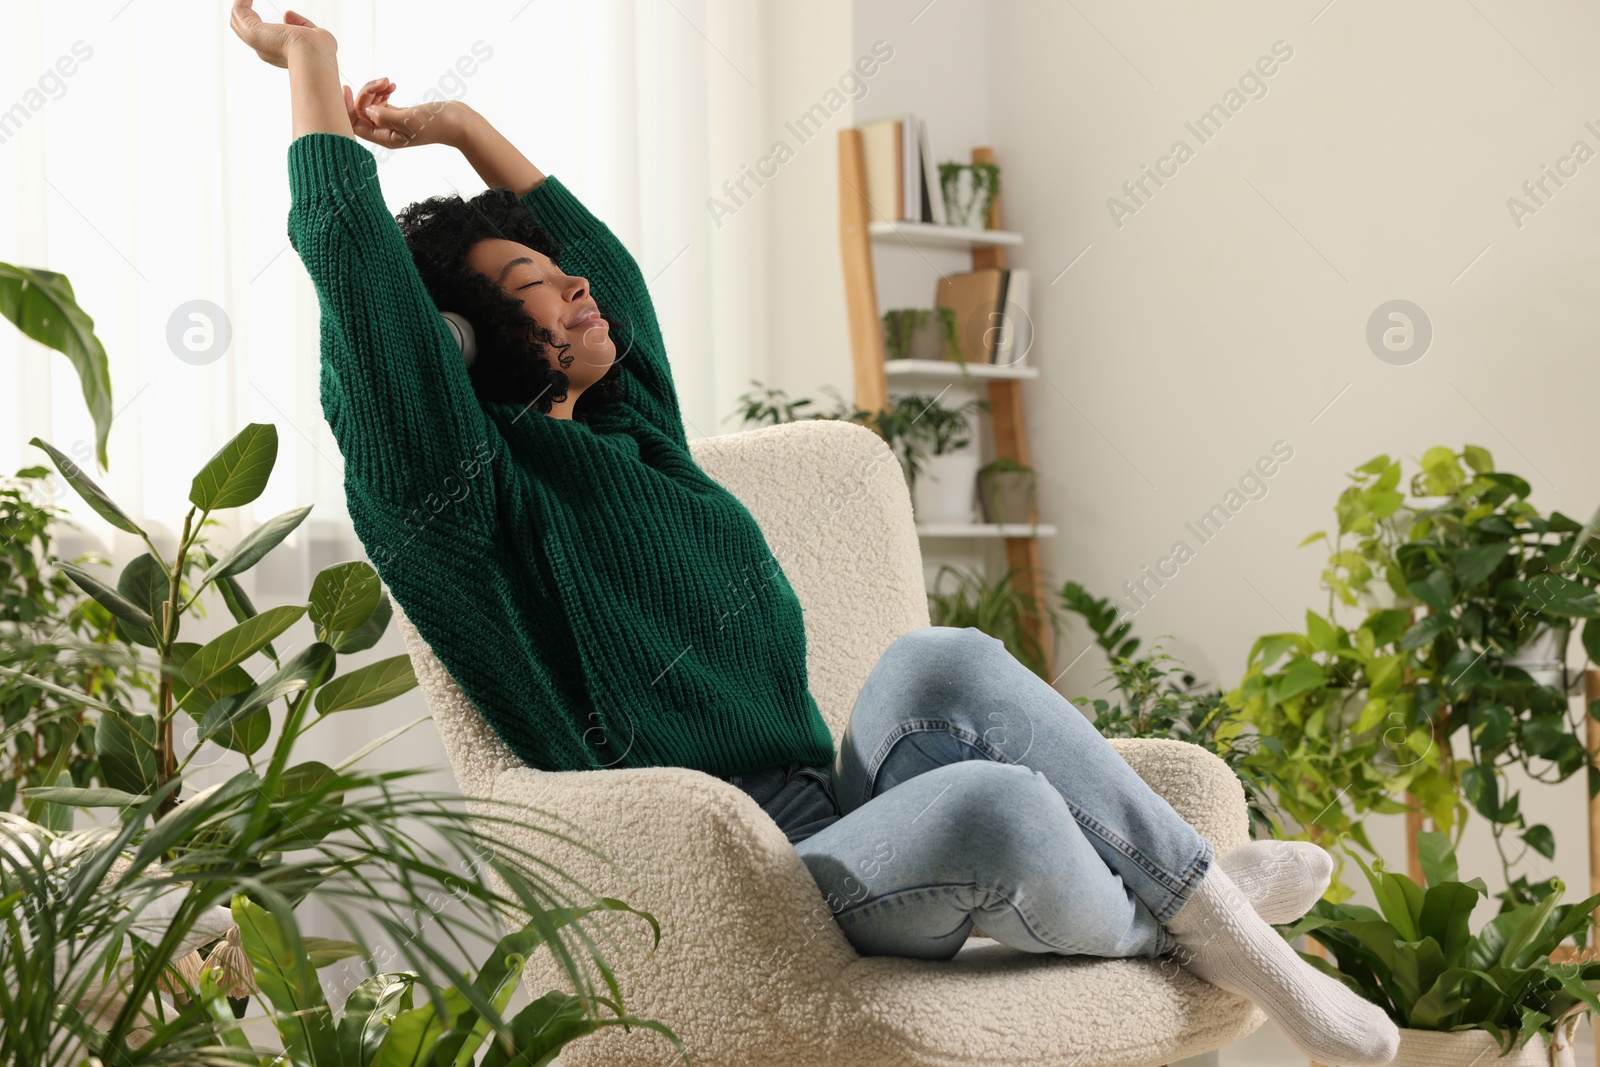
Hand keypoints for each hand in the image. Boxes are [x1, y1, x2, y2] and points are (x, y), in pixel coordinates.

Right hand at [230, 0, 335, 68]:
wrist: (314, 56)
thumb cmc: (320, 50)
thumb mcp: (314, 34)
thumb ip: (301, 24)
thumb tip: (287, 14)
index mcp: (280, 53)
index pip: (266, 37)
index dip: (263, 23)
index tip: (266, 12)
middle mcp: (264, 50)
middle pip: (245, 29)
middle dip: (245, 12)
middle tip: (247, 0)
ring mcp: (256, 42)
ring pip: (238, 21)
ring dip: (241, 5)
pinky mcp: (251, 32)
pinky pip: (239, 11)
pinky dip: (241, 1)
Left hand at [344, 78, 467, 149]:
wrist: (458, 122)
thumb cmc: (437, 125)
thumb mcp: (408, 120)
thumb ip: (384, 116)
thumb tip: (366, 110)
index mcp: (385, 138)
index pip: (355, 124)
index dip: (347, 107)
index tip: (347, 88)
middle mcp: (386, 132)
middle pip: (362, 111)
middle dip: (367, 93)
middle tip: (383, 83)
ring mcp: (393, 123)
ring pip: (371, 104)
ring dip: (375, 89)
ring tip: (389, 82)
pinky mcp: (400, 114)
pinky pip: (381, 101)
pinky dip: (383, 91)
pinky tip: (392, 85)